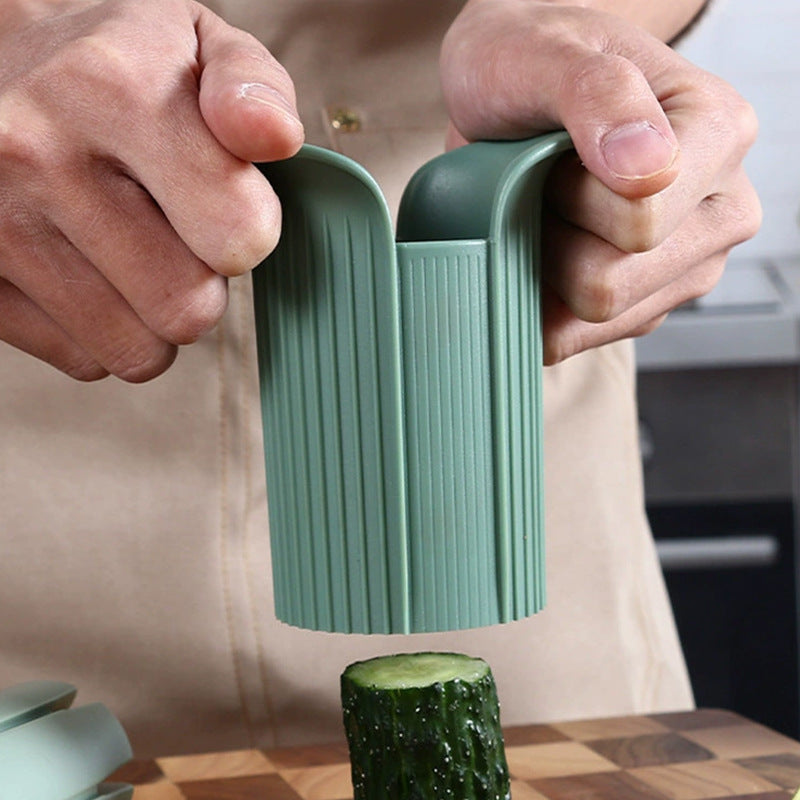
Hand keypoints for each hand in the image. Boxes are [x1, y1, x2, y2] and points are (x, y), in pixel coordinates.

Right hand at [0, 0, 302, 380]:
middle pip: (188, 309)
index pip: (239, 237)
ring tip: (132, 251)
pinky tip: (88, 269)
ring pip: (137, 350)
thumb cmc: (116, 65)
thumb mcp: (199, 45)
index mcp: (113, 88)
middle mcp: (37, 154)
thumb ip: (253, 87)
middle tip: (175, 232)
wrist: (0, 64)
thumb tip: (273, 135)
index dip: (250, 230)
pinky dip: (101, 330)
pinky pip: (83, 360)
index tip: (225, 202)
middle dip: (201, 282)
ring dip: (153, 315)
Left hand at [441, 0, 760, 363]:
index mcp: (719, 134)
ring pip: (588, 320)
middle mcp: (721, 211)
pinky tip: (544, 246)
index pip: (640, 222)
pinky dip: (539, 299)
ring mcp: (686, 267)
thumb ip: (597, 94)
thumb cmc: (529, 65)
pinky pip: (572, 337)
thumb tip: (649, 171)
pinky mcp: (646, 305)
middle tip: (540, 184)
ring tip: (545, 209)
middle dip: (550, 240)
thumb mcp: (543, 53)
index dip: (566, 196)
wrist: (515, 89)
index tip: (552, 150)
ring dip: (542, 270)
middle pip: (607, 286)